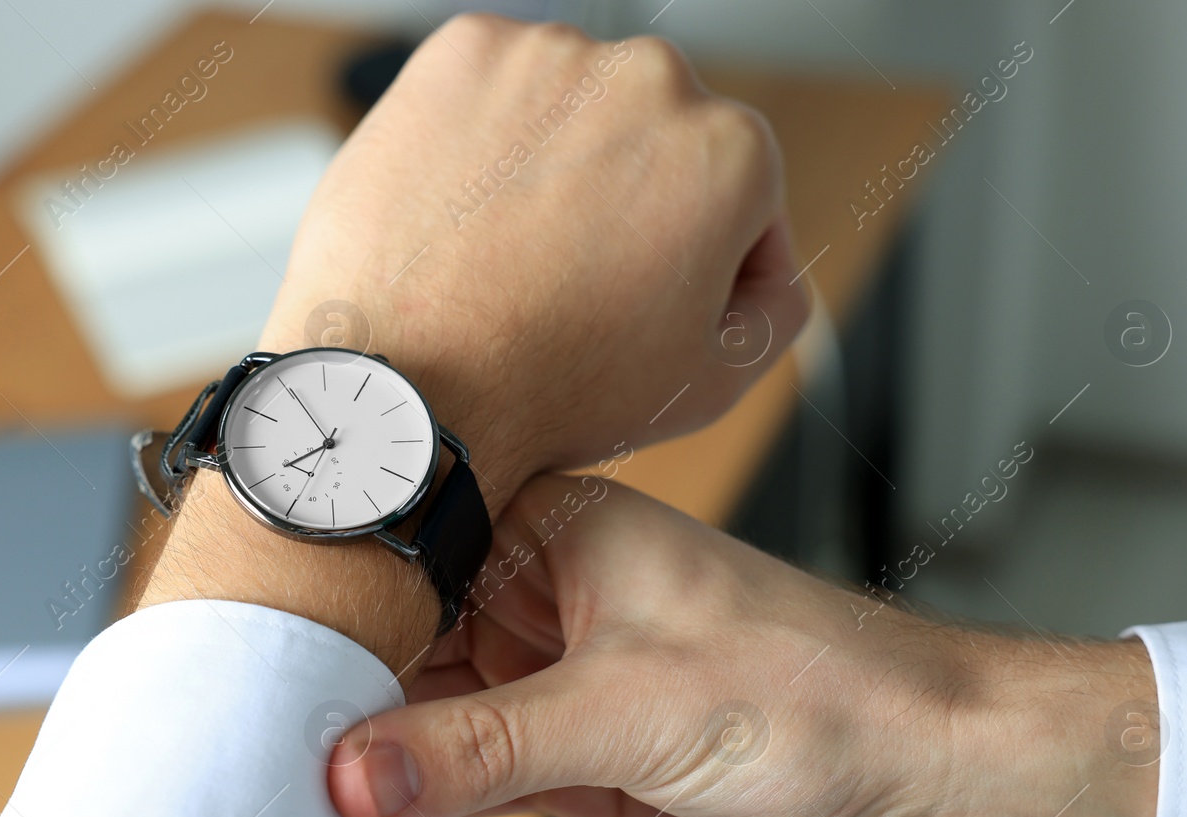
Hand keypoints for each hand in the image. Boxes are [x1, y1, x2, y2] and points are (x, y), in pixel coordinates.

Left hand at [141, 18, 806, 671]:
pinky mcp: (462, 54)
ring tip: (511, 254)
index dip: (694, 253)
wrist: (409, 386)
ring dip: (555, 163)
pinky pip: (494, 92)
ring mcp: (550, 57)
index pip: (737, 186)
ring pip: (572, 109)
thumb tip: (768, 258)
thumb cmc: (547, 391)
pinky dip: (484, 140)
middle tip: (574, 281)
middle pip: (653, 137)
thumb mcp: (713, 382)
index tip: (645, 292)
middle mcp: (650, 79)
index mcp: (729, 151)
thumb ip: (777, 304)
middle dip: (626, 197)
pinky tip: (469, 216)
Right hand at [329, 475, 1161, 816]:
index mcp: (562, 530)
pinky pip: (483, 776)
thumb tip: (354, 765)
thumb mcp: (629, 708)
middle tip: (246, 736)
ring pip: (441, 715)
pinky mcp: (587, 761)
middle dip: (341, 689)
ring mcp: (568, 683)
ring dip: (382, 750)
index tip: (249, 660)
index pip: (410, 562)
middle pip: (413, 641)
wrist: (928, 780)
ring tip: (283, 778)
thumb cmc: (826, 685)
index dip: (329, 610)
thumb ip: (484, 745)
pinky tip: (368, 811)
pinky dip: (434, 797)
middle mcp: (555, 599)